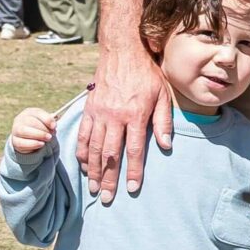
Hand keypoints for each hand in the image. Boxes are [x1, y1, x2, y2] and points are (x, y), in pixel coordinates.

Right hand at [9, 106, 57, 156]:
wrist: (28, 139)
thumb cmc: (39, 128)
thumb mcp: (45, 123)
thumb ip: (50, 122)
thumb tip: (54, 124)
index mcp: (29, 112)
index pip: (38, 113)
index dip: (47, 119)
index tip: (54, 126)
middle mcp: (20, 119)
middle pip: (31, 121)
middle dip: (43, 129)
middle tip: (51, 135)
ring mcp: (15, 130)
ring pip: (24, 131)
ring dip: (38, 135)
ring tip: (47, 139)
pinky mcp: (15, 141)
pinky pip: (21, 143)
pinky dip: (33, 144)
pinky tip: (41, 144)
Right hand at [79, 39, 174, 201]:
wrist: (122, 50)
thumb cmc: (146, 73)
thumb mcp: (162, 94)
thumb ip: (163, 121)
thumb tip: (166, 146)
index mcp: (135, 114)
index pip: (133, 150)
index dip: (133, 172)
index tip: (132, 189)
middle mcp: (115, 116)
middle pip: (110, 154)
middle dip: (109, 179)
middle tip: (107, 199)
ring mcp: (99, 113)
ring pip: (93, 148)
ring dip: (93, 171)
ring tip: (94, 188)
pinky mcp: (89, 109)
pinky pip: (83, 135)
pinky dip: (82, 153)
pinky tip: (84, 166)